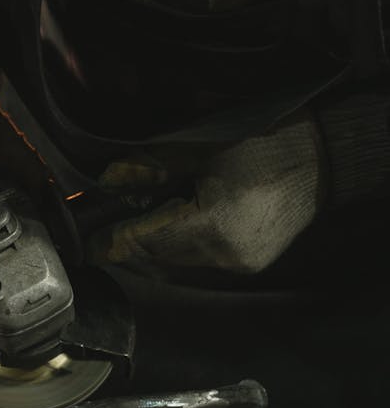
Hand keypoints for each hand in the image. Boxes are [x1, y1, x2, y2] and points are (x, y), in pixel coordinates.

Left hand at [87, 114, 325, 275]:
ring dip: (152, 245)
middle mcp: (223, 256)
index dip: (107, 241)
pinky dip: (178, 246)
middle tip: (104, 222)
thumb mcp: (202, 143)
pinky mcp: (245, 265)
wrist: (325, 158)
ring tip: (140, 217)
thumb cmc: (268, 141)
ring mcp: (236, 266)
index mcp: (212, 224)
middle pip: (154, 259)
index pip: (141, 243)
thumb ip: (151, 164)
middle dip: (127, 241)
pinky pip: (196, 262)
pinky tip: (175, 222)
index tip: (81, 241)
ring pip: (173, 264)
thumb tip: (108, 181)